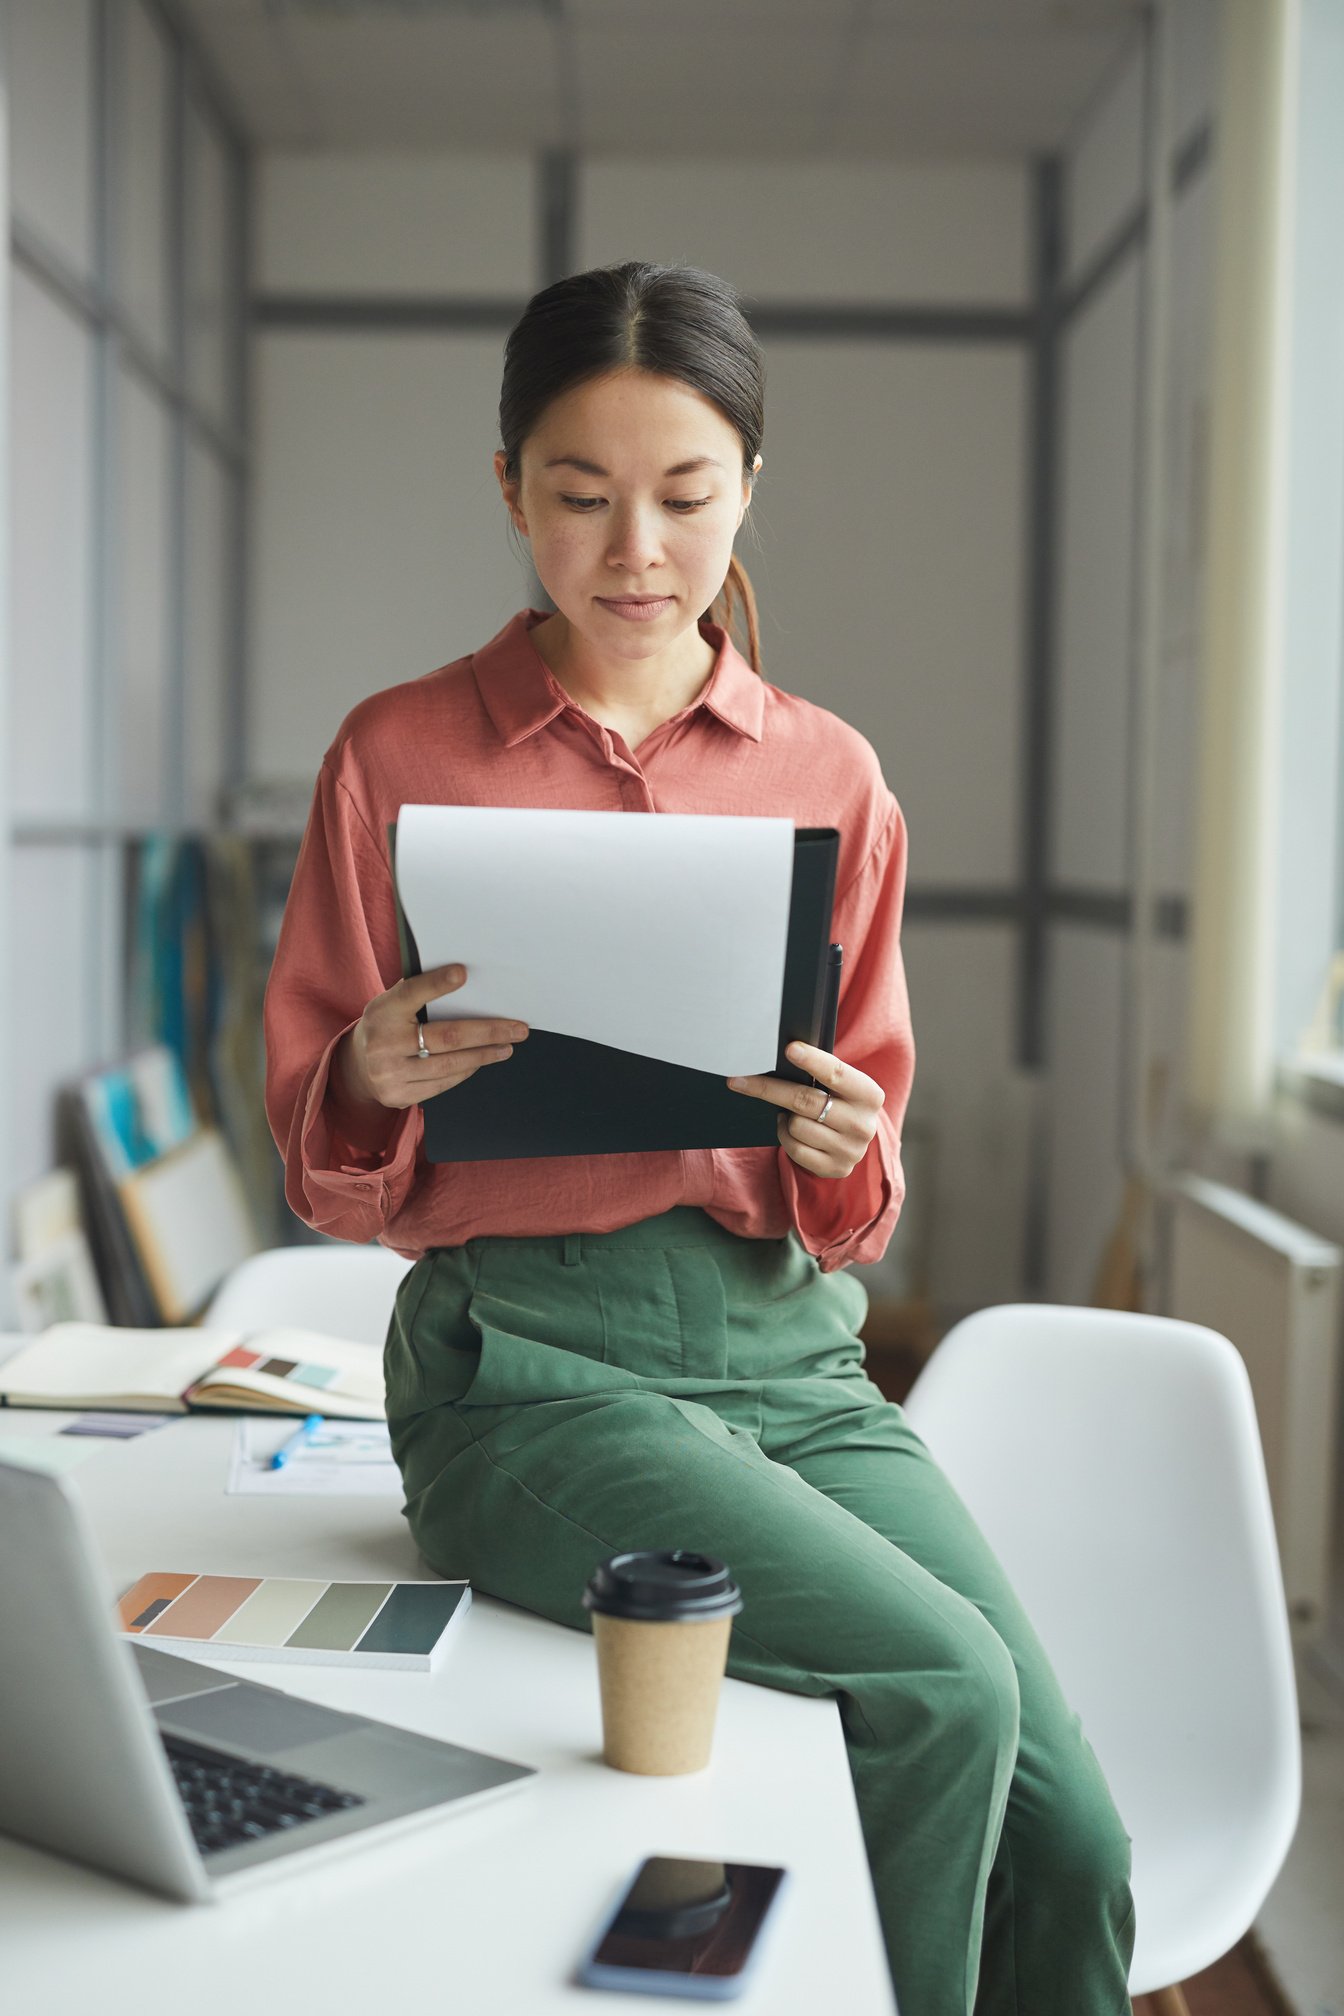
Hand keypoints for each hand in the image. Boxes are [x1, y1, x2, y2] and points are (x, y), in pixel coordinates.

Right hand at [336, 963, 528, 1113]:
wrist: (355, 1068)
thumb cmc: (384, 1027)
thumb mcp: (390, 1004)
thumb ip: (417, 994)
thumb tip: (462, 978)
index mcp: (382, 1012)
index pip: (411, 993)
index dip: (436, 984)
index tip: (463, 974)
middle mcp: (384, 1044)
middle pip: (446, 1037)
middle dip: (488, 1032)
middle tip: (517, 1028)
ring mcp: (391, 1074)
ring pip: (450, 1065)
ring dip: (484, 1055)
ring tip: (506, 1046)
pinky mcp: (399, 1096)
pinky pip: (442, 1084)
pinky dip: (465, 1070)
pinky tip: (480, 1060)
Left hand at [726, 1040, 882, 1178]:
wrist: (853, 1138)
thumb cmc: (839, 1101)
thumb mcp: (840, 1086)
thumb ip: (822, 1073)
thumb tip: (785, 1054)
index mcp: (869, 1095)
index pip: (837, 1073)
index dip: (812, 1060)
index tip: (789, 1049)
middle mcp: (863, 1124)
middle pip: (806, 1101)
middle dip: (769, 1088)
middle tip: (739, 1080)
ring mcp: (851, 1150)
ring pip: (796, 1126)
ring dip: (785, 1117)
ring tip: (791, 1112)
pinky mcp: (836, 1168)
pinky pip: (795, 1149)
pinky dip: (785, 1136)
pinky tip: (790, 1128)